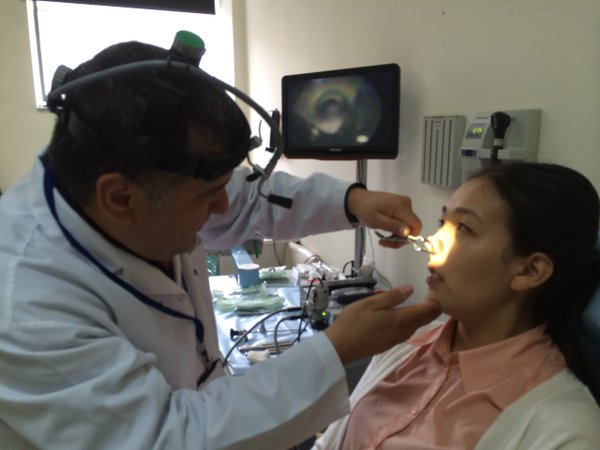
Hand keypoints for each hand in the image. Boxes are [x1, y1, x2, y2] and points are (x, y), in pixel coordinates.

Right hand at [324, 285, 440, 364]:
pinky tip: (405, 319)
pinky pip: (407, 332)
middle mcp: (403, 331)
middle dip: (431, 310)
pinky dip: (411, 324)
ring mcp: (396, 339)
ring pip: (415, 327)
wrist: (341, 346)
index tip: (437, 293)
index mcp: (401, 319)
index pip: (426, 311)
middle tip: (434, 299)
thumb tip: (410, 289)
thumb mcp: (371, 303)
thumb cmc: (354, 321)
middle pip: (423, 321)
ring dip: (421, 318)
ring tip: (422, 307)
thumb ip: (392, 297)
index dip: (434, 303)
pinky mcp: (389, 344)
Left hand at [346, 188, 421, 247]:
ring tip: (384, 237)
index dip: (409, 237)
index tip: (395, 241)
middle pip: (412, 227)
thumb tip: (407, 232)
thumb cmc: (365, 210)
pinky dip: (397, 228)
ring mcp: (405, 204)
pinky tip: (387, 229)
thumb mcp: (376, 220)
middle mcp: (407, 203)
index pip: (416, 225)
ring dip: (398, 234)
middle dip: (401, 237)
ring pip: (409, 225)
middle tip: (385, 242)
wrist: (359, 200)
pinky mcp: (402, 206)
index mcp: (401, 206)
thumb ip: (392, 226)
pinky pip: (404, 221)